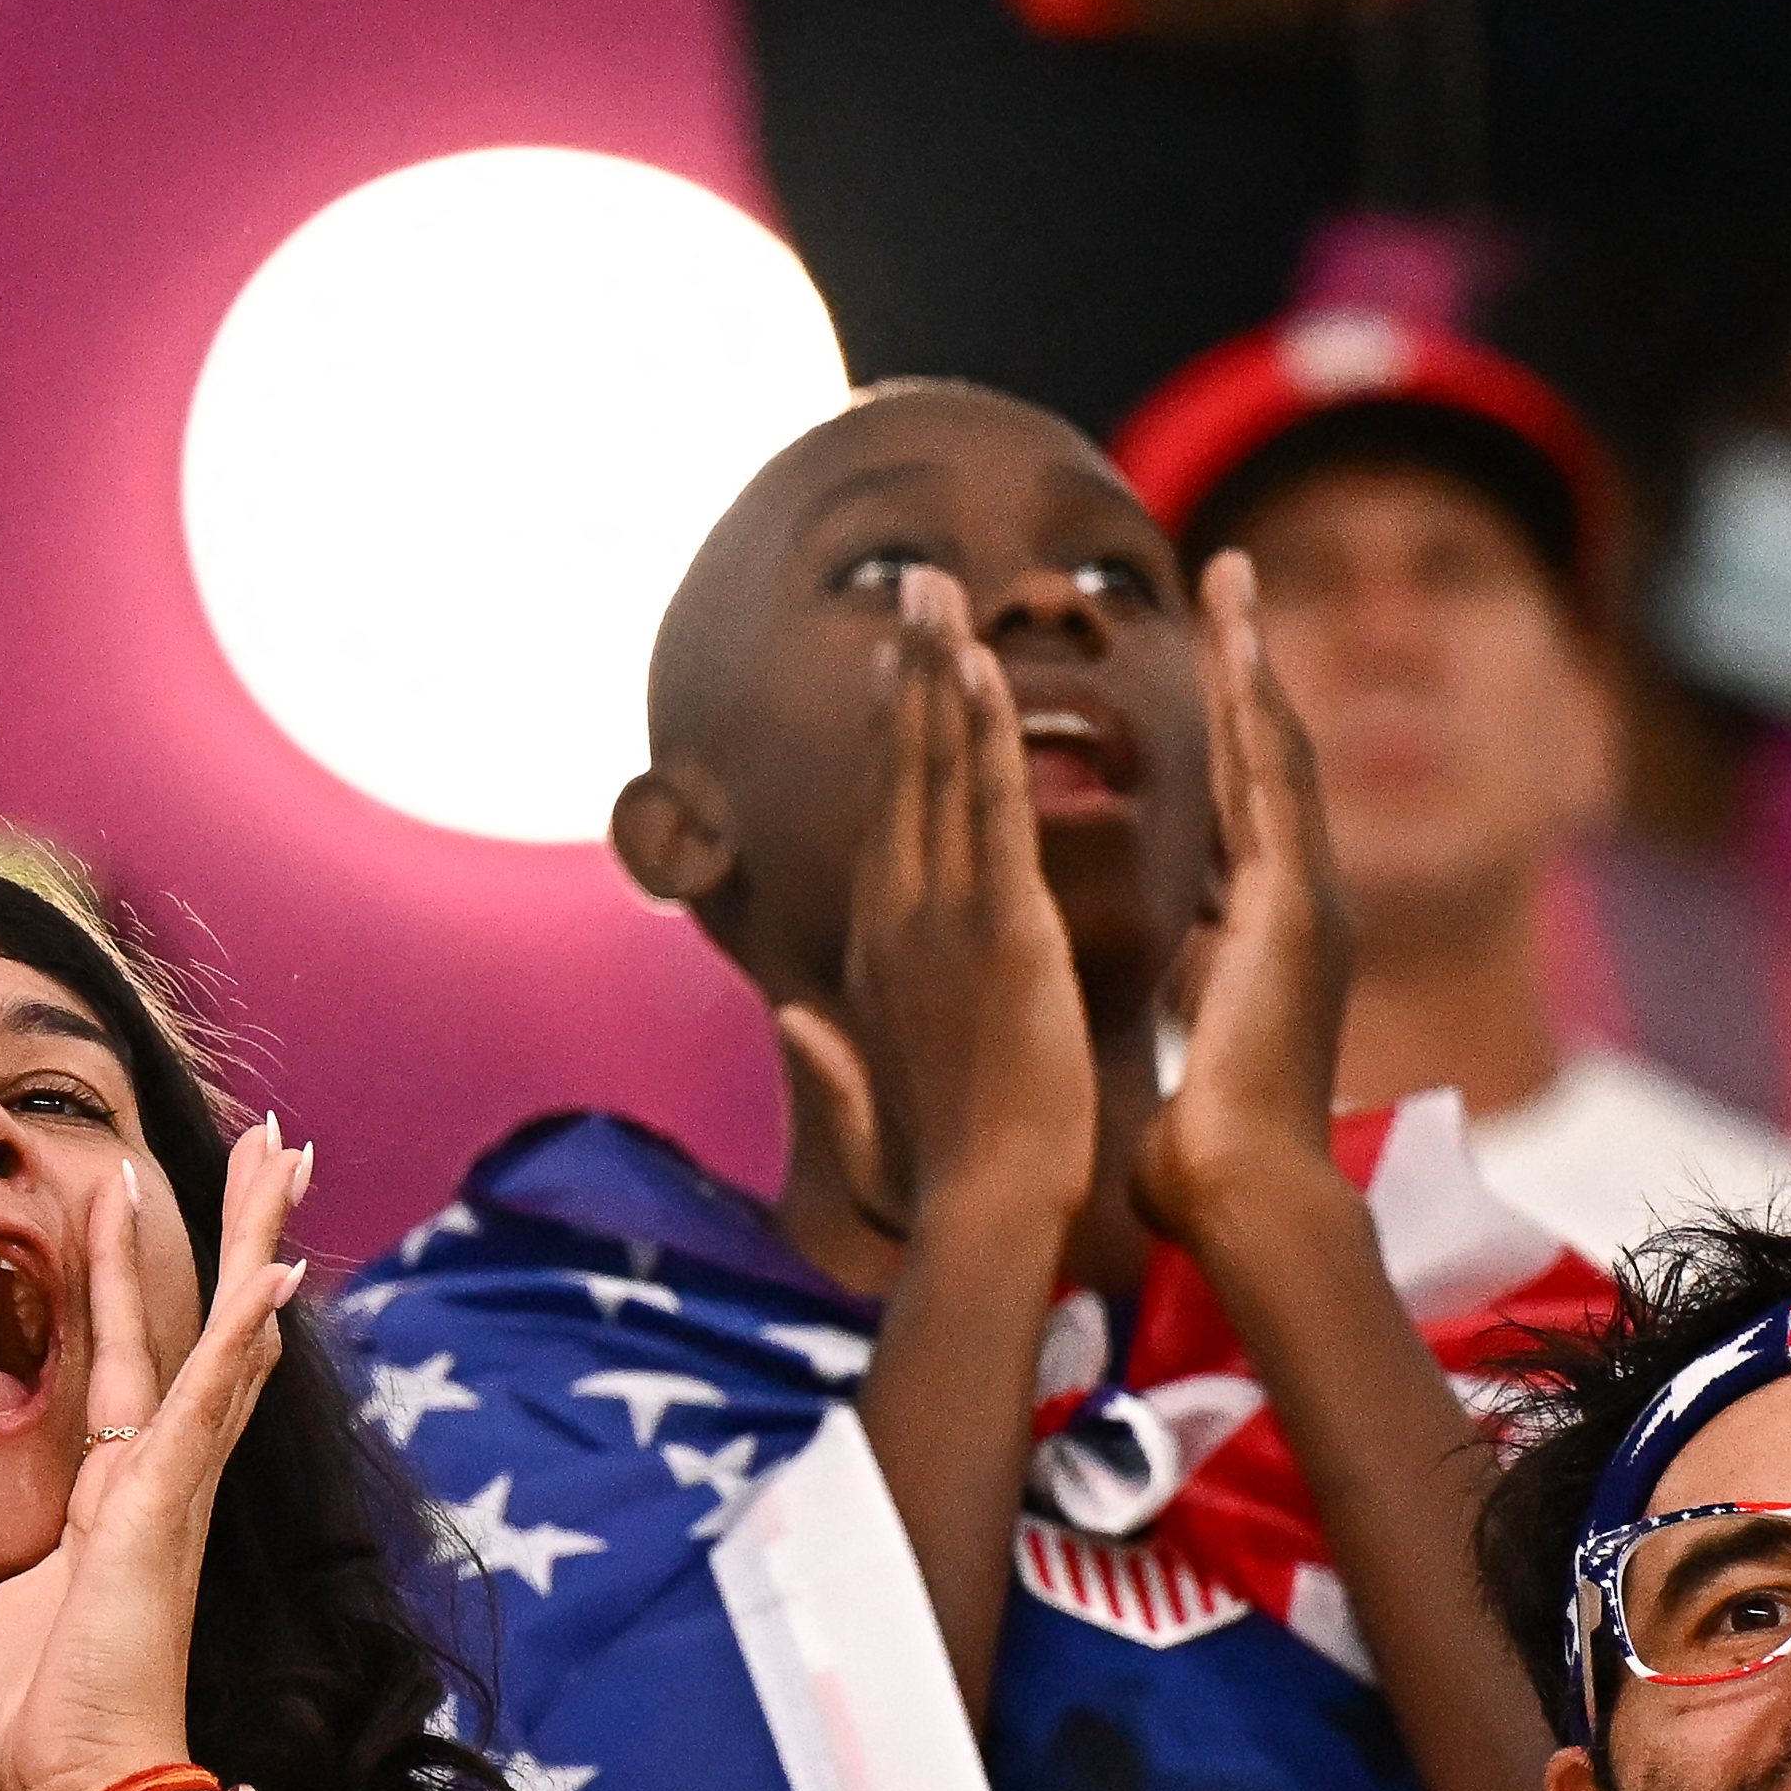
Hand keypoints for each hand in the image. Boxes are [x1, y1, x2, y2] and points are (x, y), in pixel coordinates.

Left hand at [0, 1119, 306, 1790]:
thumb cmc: (23, 1736)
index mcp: (107, 1499)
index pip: (124, 1358)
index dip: (123, 1274)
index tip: (118, 1192)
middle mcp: (152, 1480)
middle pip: (198, 1325)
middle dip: (237, 1231)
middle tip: (273, 1147)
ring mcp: (168, 1491)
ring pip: (223, 1339)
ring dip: (258, 1242)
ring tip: (291, 1158)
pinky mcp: (161, 1511)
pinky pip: (208, 1404)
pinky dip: (242, 1336)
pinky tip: (276, 1270)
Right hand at [781, 564, 1090, 1240]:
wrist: (984, 1210)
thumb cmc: (944, 1178)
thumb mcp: (875, 1109)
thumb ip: (835, 1056)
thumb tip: (794, 1015)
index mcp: (876, 956)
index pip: (882, 820)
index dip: (887, 734)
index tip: (894, 664)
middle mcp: (894, 918)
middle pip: (896, 769)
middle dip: (905, 669)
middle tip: (917, 580)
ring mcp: (938, 915)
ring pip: (933, 768)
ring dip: (934, 669)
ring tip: (938, 586)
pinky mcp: (996, 924)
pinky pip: (985, 805)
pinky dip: (978, 729)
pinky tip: (978, 663)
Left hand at [1132, 547, 1359, 1247]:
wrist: (1244, 1201)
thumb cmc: (1206, 1162)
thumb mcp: (1194, 1053)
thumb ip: (1196, 1003)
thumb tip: (1179, 998)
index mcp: (1268, 936)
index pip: (1247, 806)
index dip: (1231, 727)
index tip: (1213, 661)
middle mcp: (1301, 903)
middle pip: (1276, 755)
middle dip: (1253, 663)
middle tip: (1230, 575)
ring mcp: (1308, 899)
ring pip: (1281, 749)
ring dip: (1256, 659)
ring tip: (1232, 578)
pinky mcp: (1295, 906)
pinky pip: (1273, 785)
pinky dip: (1255, 712)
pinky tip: (1239, 650)